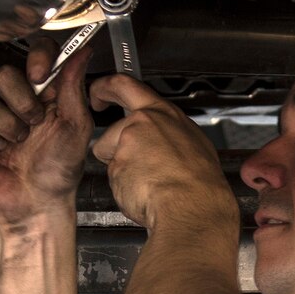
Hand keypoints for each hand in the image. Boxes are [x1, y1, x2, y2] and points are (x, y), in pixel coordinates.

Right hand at [0, 41, 93, 228]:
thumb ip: (74, 87)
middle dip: (20, 100)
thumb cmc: (59, 172)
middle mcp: (15, 103)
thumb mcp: (76, 127)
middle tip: (33, 123)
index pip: (34, 55)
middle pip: (3, 74)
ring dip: (4, 124)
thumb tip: (82, 52)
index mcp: (43, 95)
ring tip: (16, 143)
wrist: (39, 205)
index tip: (40, 76)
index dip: (35, 58)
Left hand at [88, 75, 237, 233]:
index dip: (110, 85)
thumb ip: (170, 136)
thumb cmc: (197, 186)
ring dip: (117, 164)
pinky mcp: (117, 165)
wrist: (192, 207)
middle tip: (97, 101)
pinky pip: (111, 175)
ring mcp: (128, 142)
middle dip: (100, 95)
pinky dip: (121, 185)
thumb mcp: (193, 146)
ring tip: (143, 179)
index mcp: (165, 114)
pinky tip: (140, 191)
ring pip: (108, 149)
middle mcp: (144, 122)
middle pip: (113, 103)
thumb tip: (166, 141)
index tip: (103, 89)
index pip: (130, 86)